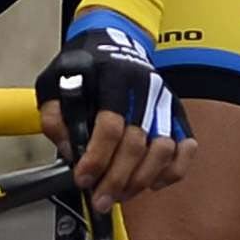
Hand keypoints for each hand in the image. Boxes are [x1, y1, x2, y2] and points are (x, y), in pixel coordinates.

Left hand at [41, 15, 191, 205]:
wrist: (114, 40)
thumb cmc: (83, 65)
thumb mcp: (54, 82)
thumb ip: (55, 117)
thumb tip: (70, 151)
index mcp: (113, 77)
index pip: (111, 124)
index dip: (97, 158)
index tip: (83, 179)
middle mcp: (145, 88)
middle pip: (138, 143)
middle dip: (117, 179)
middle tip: (100, 199)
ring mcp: (165, 101)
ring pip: (164, 150)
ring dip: (141, 180)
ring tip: (121, 194)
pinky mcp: (177, 112)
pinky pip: (186, 147)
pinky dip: (173, 171)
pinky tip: (151, 182)